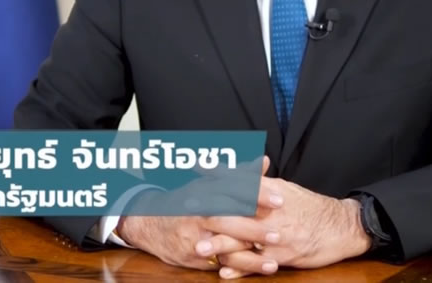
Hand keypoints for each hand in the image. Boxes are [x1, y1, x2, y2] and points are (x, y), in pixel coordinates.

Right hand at [117, 157, 283, 272]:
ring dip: (248, 257)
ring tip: (272, 263)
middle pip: (227, 219)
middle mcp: (197, 212)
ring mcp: (193, 235)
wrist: (150, 223)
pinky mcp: (191, 256)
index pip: (233, 191)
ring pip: (222, 245)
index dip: (257, 195)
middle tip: (278, 233)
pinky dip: (236, 268)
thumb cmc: (189, 201)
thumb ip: (241, 176)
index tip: (280, 200)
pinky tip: (254, 270)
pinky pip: (216, 263)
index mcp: (205, 191)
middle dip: (253, 228)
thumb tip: (265, 161)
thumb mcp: (210, 184)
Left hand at [197, 177, 371, 277]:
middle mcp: (273, 213)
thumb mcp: (284, 189)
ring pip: (244, 240)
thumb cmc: (309, 207)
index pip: (241, 179)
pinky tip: (224, 272)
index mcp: (272, 192)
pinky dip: (240, 268)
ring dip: (220, 244)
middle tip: (186, 208)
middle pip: (238, 210)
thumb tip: (239, 170)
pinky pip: (258, 264)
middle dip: (211, 209)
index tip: (197, 167)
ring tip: (198, 247)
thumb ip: (260, 181)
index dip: (219, 173)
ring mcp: (278, 236)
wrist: (340, 227)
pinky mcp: (284, 256)